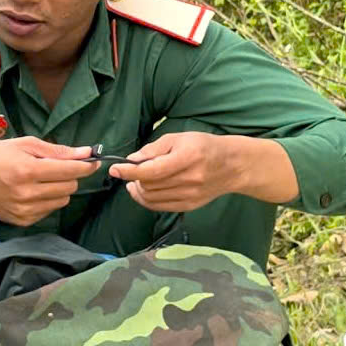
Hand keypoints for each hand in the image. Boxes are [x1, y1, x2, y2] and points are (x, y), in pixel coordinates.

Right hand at [0, 136, 97, 225]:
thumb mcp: (23, 144)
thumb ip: (56, 150)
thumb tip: (85, 153)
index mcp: (28, 171)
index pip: (70, 170)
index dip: (86, 165)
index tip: (92, 161)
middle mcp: (28, 194)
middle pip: (70, 187)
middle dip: (70, 175)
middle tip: (57, 167)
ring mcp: (25, 210)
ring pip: (62, 200)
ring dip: (59, 189)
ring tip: (42, 179)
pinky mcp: (23, 221)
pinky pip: (49, 210)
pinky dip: (47, 200)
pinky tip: (32, 191)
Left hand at [112, 132, 243, 213]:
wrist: (231, 165)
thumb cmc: (203, 146)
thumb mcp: (178, 138)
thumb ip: (153, 149)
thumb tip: (131, 160)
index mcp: (187, 158)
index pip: (151, 170)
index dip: (129, 171)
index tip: (114, 169)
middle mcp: (189, 179)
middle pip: (149, 184)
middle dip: (134, 178)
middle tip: (132, 169)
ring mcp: (190, 195)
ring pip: (151, 198)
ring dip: (138, 189)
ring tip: (136, 180)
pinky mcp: (189, 206)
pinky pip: (159, 206)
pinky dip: (146, 200)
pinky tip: (143, 190)